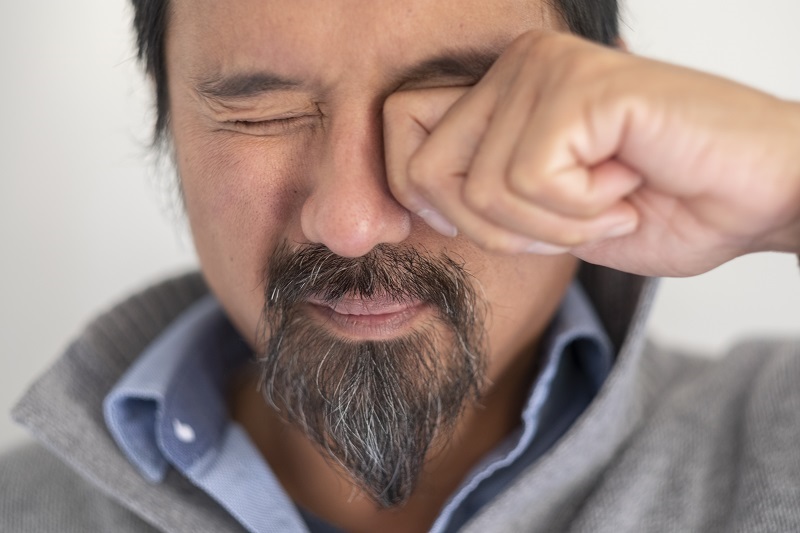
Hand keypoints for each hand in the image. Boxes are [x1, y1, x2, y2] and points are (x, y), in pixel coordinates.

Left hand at [384, 31, 799, 276]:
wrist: (758, 198)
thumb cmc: (661, 205)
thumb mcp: (544, 216)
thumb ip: (478, 198)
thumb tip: (402, 205)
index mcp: (501, 89)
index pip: (396, 132)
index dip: (428, 199)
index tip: (501, 226)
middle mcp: (516, 64)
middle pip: (424, 170)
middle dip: (496, 229)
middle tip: (569, 219)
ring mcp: (547, 69)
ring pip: (481, 187)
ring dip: (550, 227)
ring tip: (607, 201)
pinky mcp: (581, 88)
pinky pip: (531, 180)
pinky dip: (579, 214)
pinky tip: (625, 185)